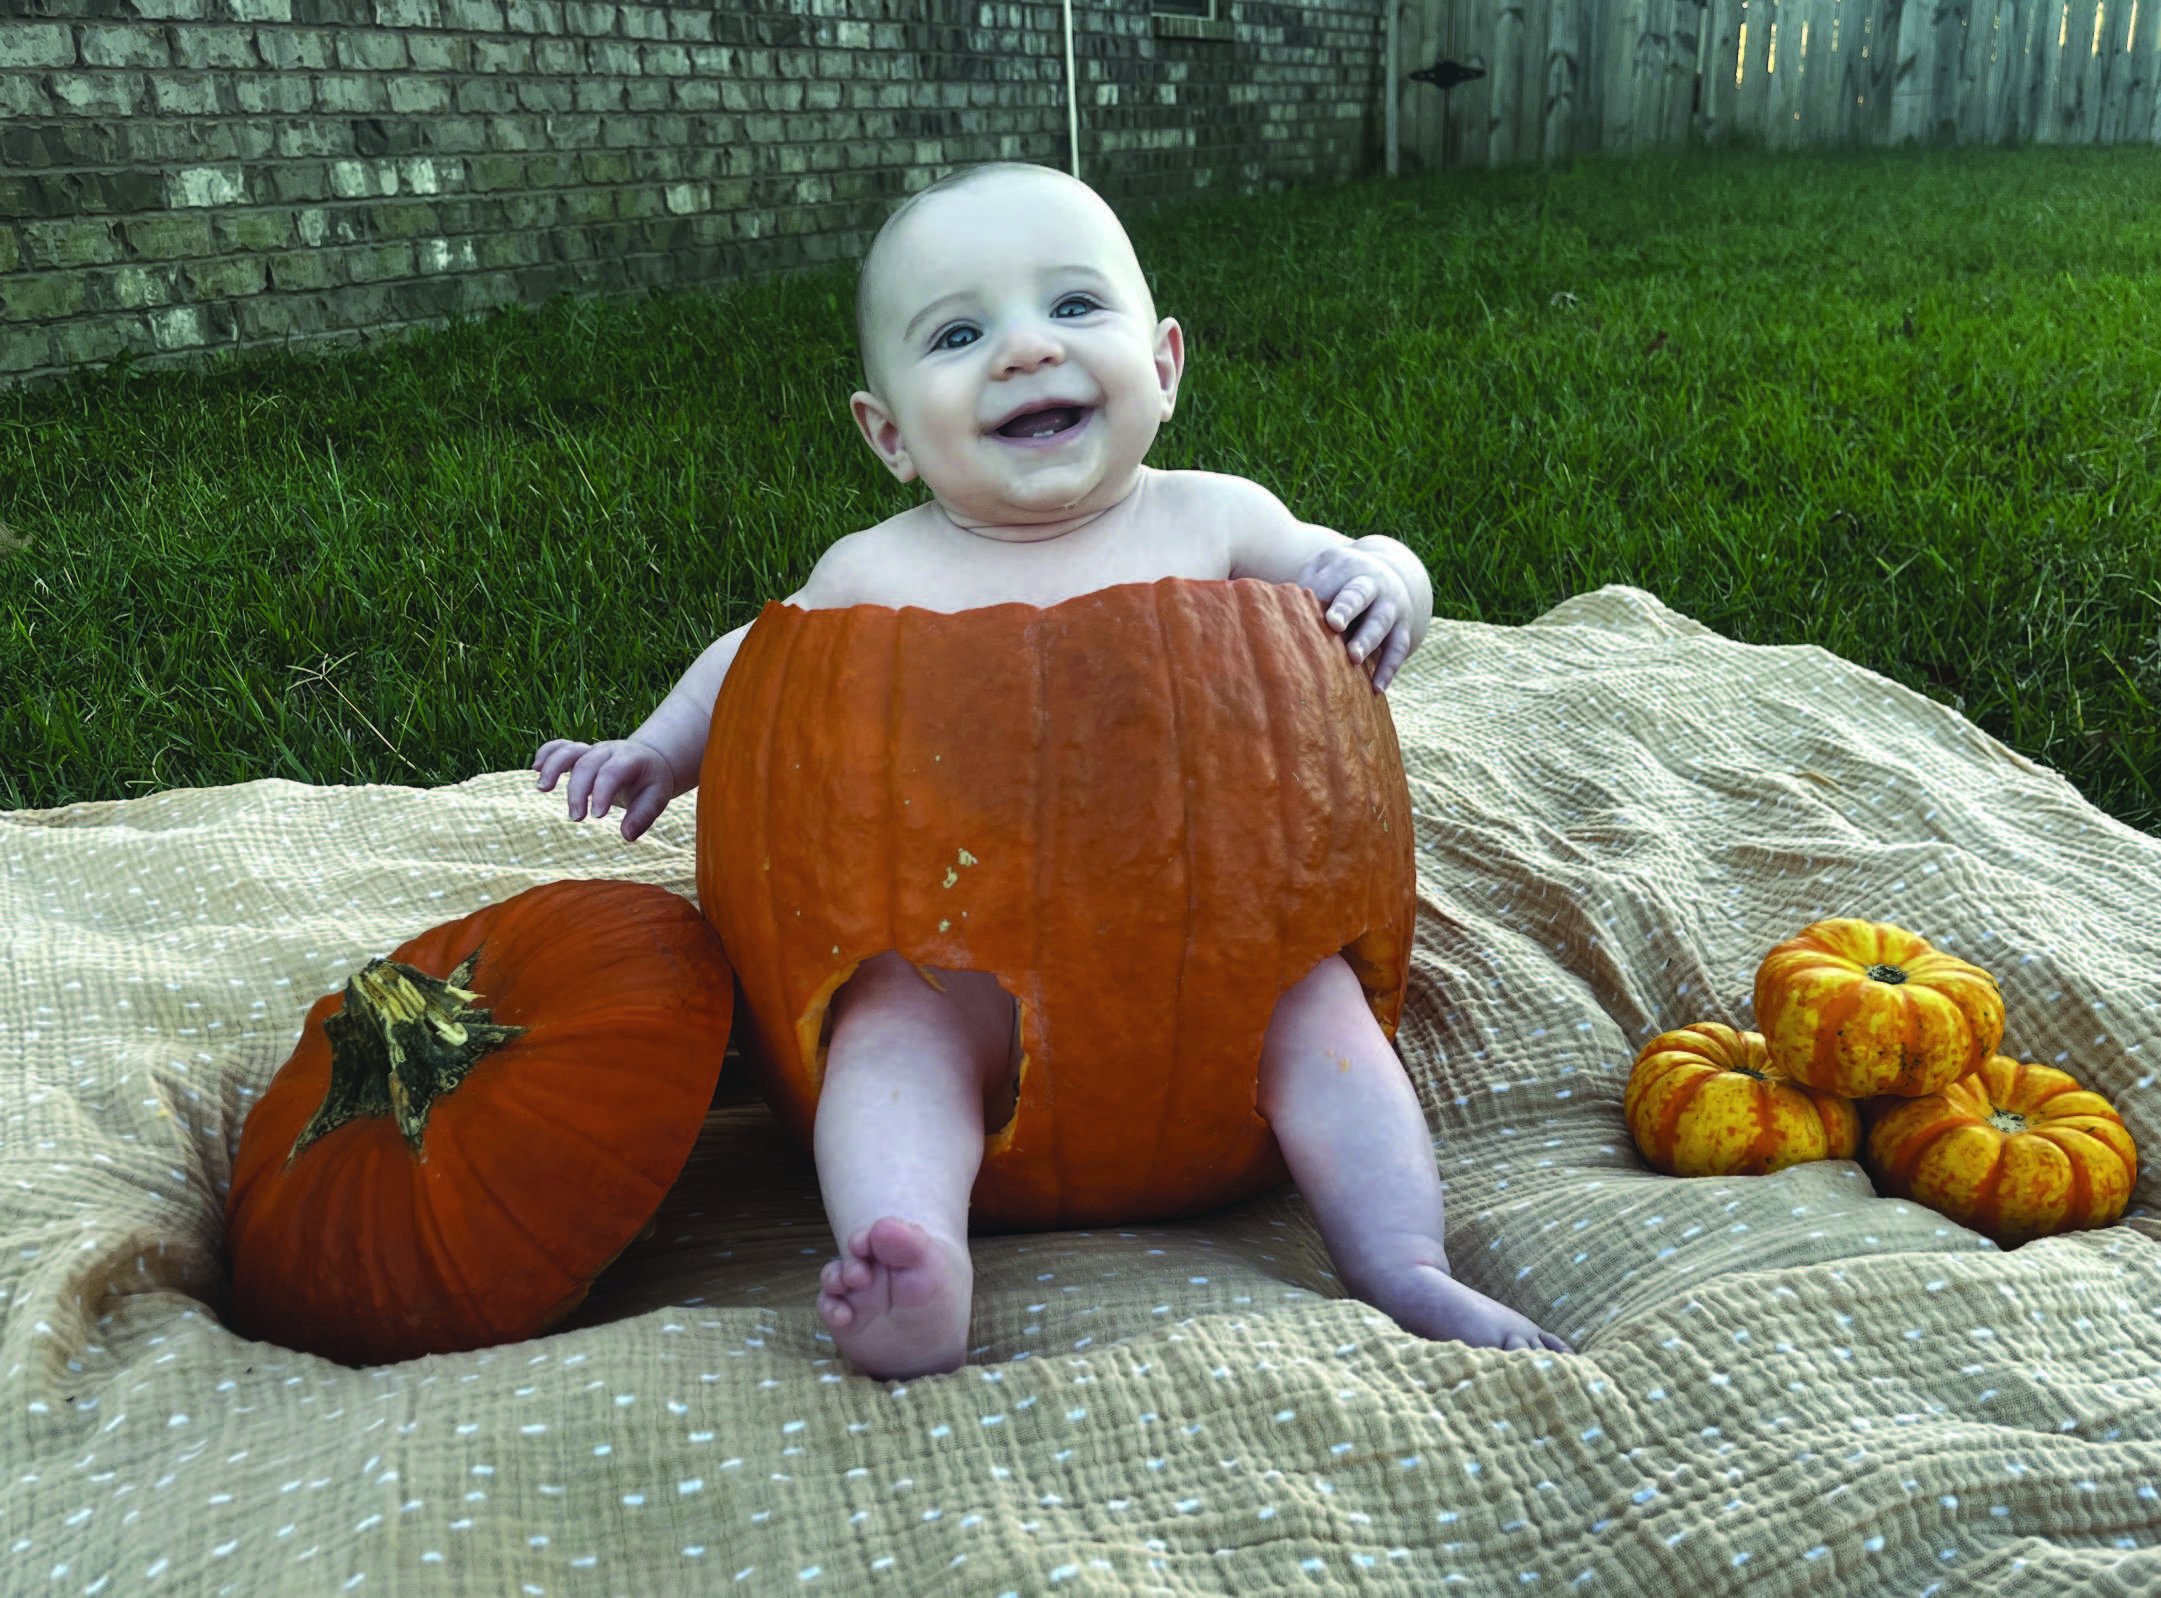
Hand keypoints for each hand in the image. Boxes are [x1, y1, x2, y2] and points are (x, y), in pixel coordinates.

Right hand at [533, 737, 677, 842]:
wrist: (650, 762)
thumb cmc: (651, 783)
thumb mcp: (656, 798)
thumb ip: (643, 816)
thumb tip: (627, 835)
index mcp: (630, 760)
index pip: (612, 772)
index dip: (602, 792)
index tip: (597, 817)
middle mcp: (609, 751)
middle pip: (587, 764)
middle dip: (578, 791)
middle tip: (576, 818)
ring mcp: (593, 750)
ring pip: (570, 750)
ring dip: (553, 767)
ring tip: (542, 789)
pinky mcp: (581, 753)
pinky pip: (560, 746)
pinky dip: (547, 753)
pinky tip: (536, 768)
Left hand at [1296, 545, 1414, 691]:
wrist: (1390, 576)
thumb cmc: (1339, 582)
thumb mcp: (1323, 572)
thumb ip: (1303, 589)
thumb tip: (1268, 616)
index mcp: (1346, 567)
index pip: (1331, 580)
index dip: (1319, 593)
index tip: (1304, 604)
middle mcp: (1373, 584)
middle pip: (1360, 594)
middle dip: (1347, 608)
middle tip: (1334, 624)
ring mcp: (1391, 607)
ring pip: (1381, 623)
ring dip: (1368, 640)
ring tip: (1354, 658)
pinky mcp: (1403, 629)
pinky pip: (1399, 649)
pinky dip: (1389, 668)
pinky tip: (1376, 688)